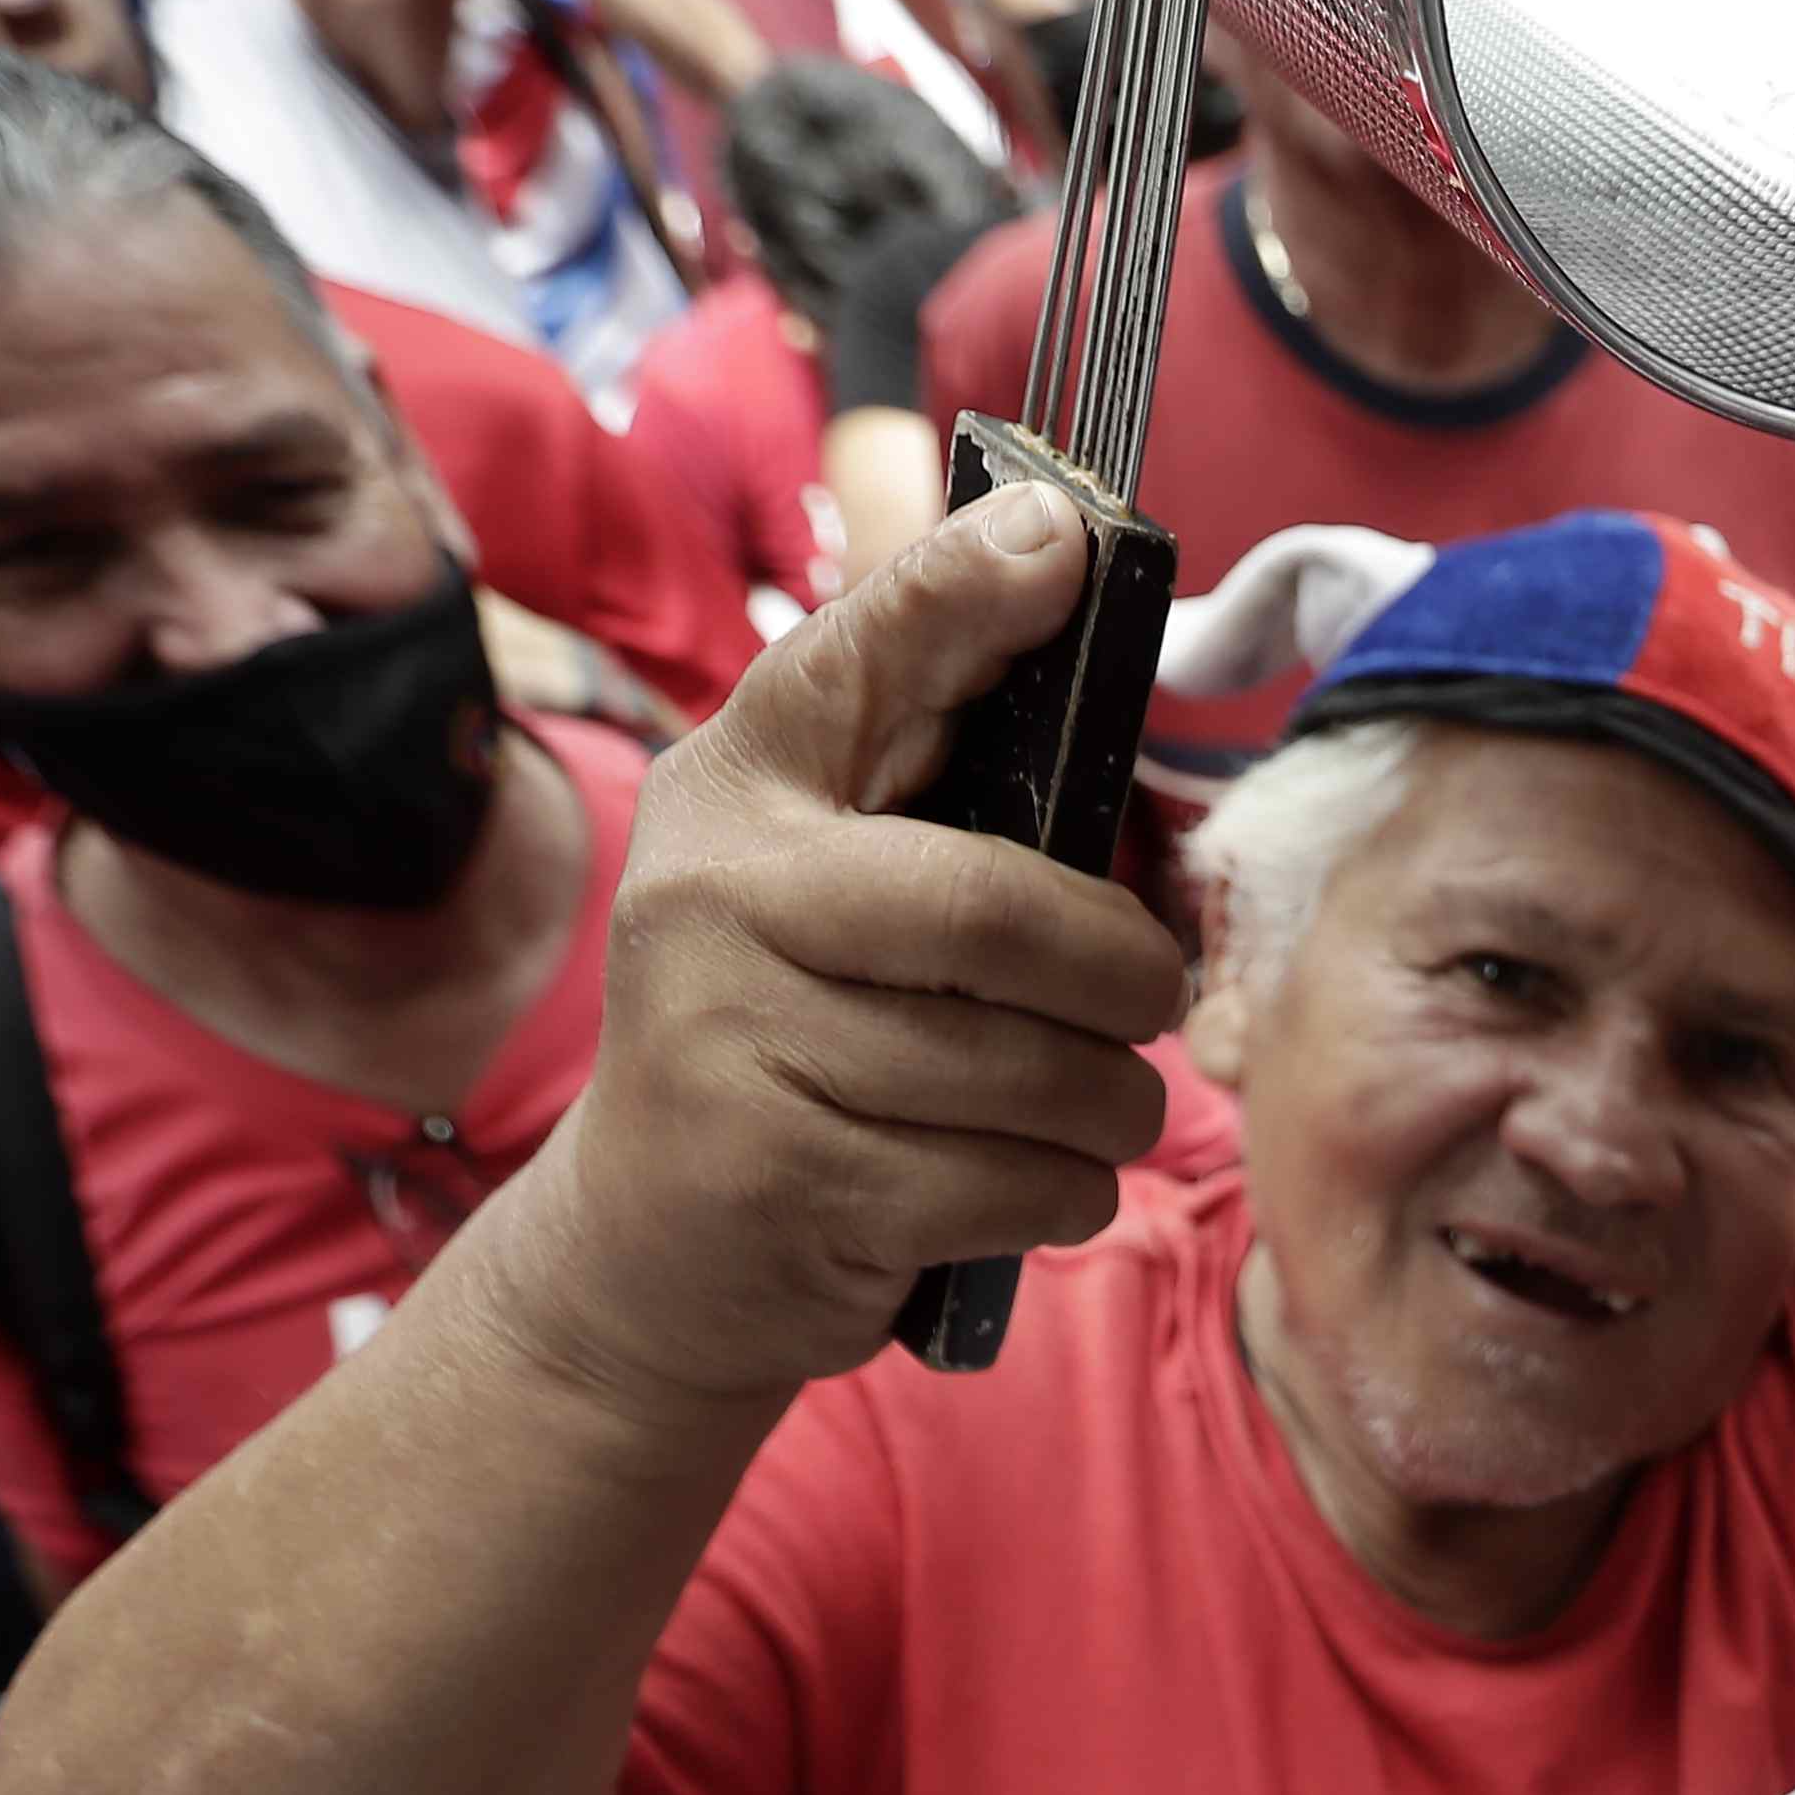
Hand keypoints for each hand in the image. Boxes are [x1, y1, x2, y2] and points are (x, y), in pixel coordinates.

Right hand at [485, 483, 1189, 1416]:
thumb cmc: (793, 1046)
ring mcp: (735, 1039)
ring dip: (1109, 1105)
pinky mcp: (784, 1178)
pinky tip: (1027, 1182)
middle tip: (1149, 1001)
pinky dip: (1066, 1190)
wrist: (645, 1259)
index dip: (967, 593)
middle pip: (1004, 909)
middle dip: (1124, 971)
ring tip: (1083, 1108)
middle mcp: (715, 894)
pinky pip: (1016, 1178)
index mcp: (738, 792)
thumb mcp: (821, 893)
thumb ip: (936, 798)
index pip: (861, 660)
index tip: (1064, 535)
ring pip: (1033, 1066)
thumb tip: (1095, 669)